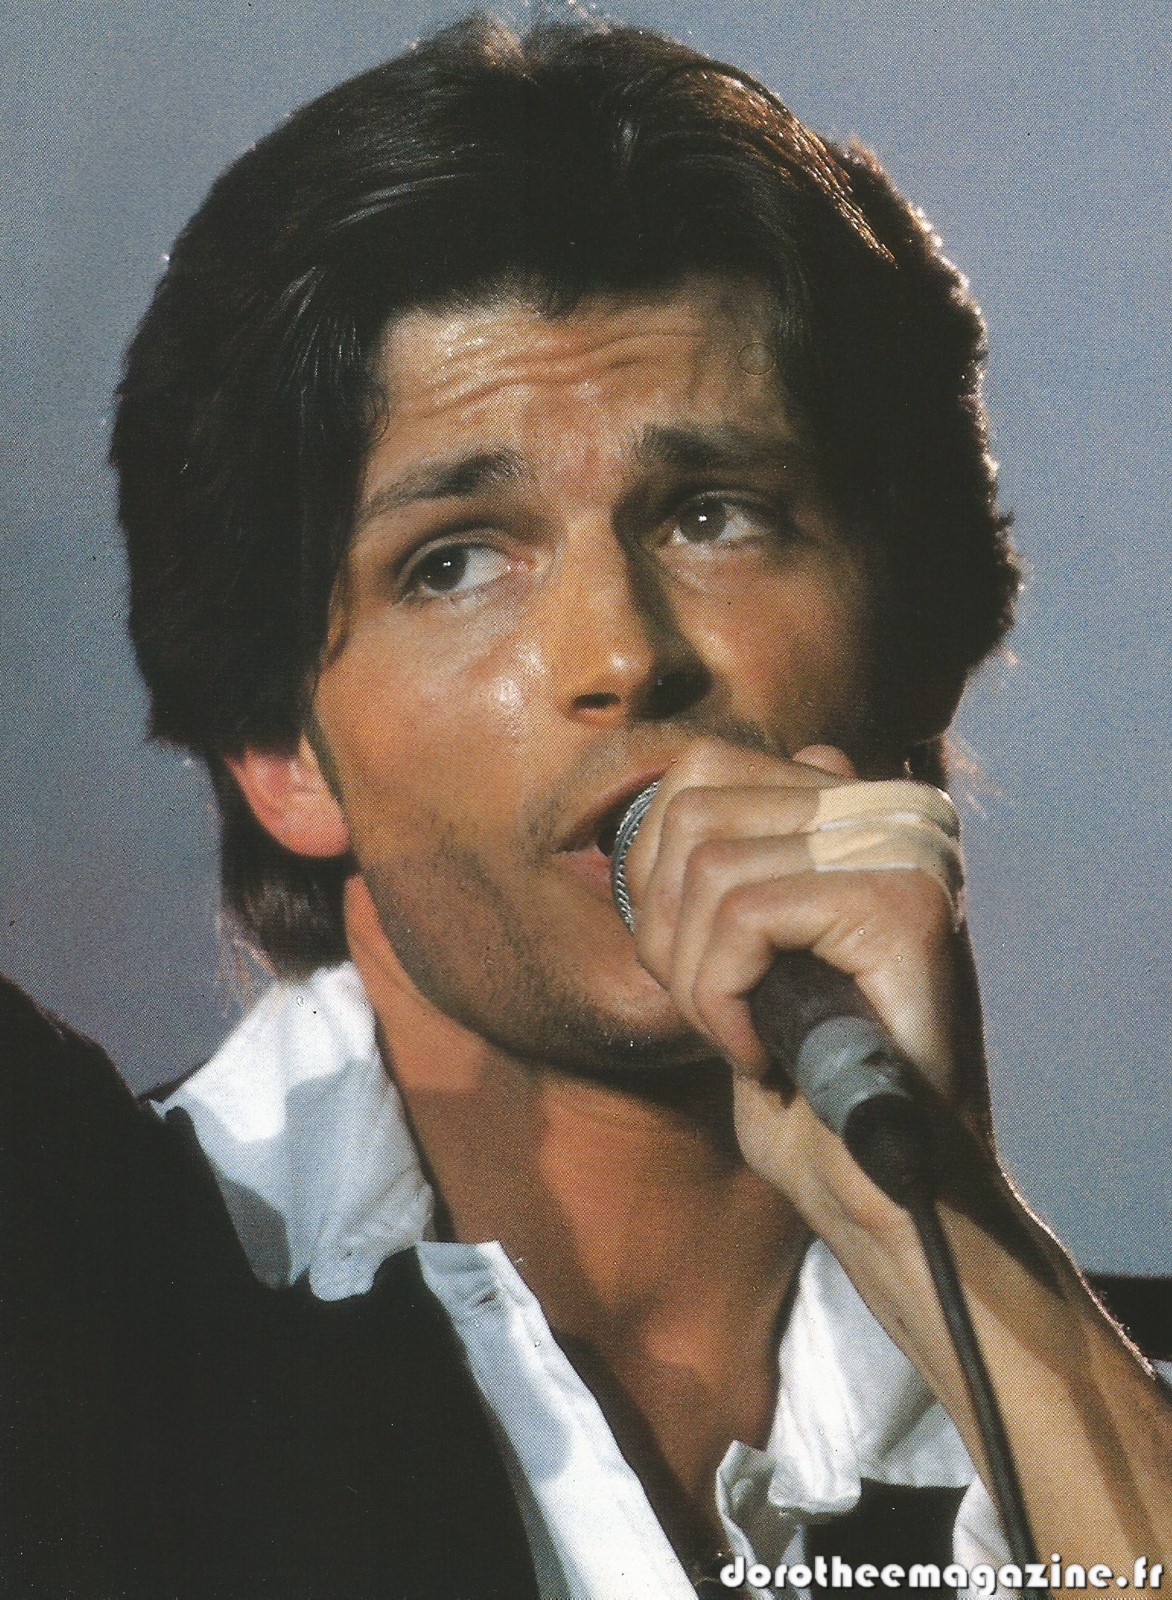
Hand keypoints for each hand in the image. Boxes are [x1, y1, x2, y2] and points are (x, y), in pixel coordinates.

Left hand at [621, 738, 987, 1226]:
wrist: (887, 1192)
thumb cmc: (810, 1082)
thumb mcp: (750, 951)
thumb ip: (741, 859)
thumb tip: (730, 775)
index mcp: (863, 807)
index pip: (703, 768)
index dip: (655, 872)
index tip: (692, 962)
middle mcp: (898, 807)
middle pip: (695, 811)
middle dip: (667, 929)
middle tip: (716, 1012)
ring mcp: (908, 847)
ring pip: (710, 867)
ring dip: (695, 979)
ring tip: (744, 1037)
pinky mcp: (902, 903)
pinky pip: (744, 917)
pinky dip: (722, 1000)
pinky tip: (762, 1055)